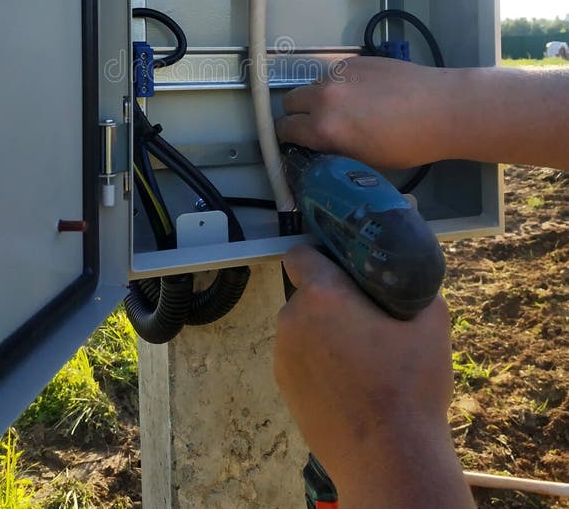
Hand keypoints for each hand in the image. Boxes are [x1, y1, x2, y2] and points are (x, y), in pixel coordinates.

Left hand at [274, 245, 473, 507]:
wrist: (388, 460)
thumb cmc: (410, 386)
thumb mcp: (431, 322)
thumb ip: (414, 287)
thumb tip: (409, 276)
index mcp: (321, 295)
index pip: (301, 254)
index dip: (322, 256)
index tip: (346, 270)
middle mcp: (292, 320)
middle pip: (306, 293)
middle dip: (332, 300)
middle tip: (367, 319)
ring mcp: (282, 356)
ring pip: (303, 327)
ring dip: (324, 332)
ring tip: (362, 358)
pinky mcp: (284, 387)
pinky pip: (299, 358)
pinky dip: (318, 361)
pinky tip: (348, 383)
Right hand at [275, 56, 458, 168]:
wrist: (443, 108)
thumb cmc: (409, 144)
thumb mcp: (365, 160)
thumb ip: (334, 149)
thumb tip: (321, 146)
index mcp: (324, 128)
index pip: (284, 129)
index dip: (288, 138)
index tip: (296, 142)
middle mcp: (324, 97)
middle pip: (291, 101)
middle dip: (298, 113)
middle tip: (316, 125)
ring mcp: (340, 74)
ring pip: (313, 85)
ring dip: (319, 97)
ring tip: (346, 109)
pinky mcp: (356, 60)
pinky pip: (336, 74)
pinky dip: (341, 85)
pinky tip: (365, 94)